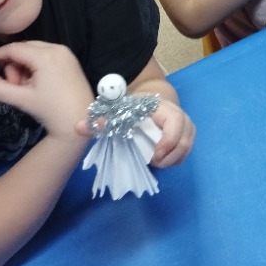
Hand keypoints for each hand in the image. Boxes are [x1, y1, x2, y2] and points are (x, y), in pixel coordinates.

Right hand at [0, 41, 93, 142]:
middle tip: (15, 85)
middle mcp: (57, 48)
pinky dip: (37, 65)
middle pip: (24, 47)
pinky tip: (39, 83)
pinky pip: (47, 54)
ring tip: (27, 87)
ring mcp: (66, 52)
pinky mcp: (71, 58)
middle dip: (14, 64)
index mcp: (45, 56)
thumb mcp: (20, 100)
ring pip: (35, 50)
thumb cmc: (49, 110)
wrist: (79, 121)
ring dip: (25, 65)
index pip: (14, 48)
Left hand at [73, 94, 194, 164]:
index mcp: (161, 108)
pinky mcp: (186, 136)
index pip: (176, 120)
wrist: (147, 103)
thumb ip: (99, 121)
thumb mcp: (116, 113)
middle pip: (186, 138)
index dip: (170, 139)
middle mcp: (178, 115)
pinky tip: (160, 159)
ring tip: (154, 162)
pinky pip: (186, 151)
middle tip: (152, 162)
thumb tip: (78, 127)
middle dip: (171, 156)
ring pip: (187, 146)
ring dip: (172, 159)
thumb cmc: (131, 109)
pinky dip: (175, 159)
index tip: (155, 155)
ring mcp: (185, 126)